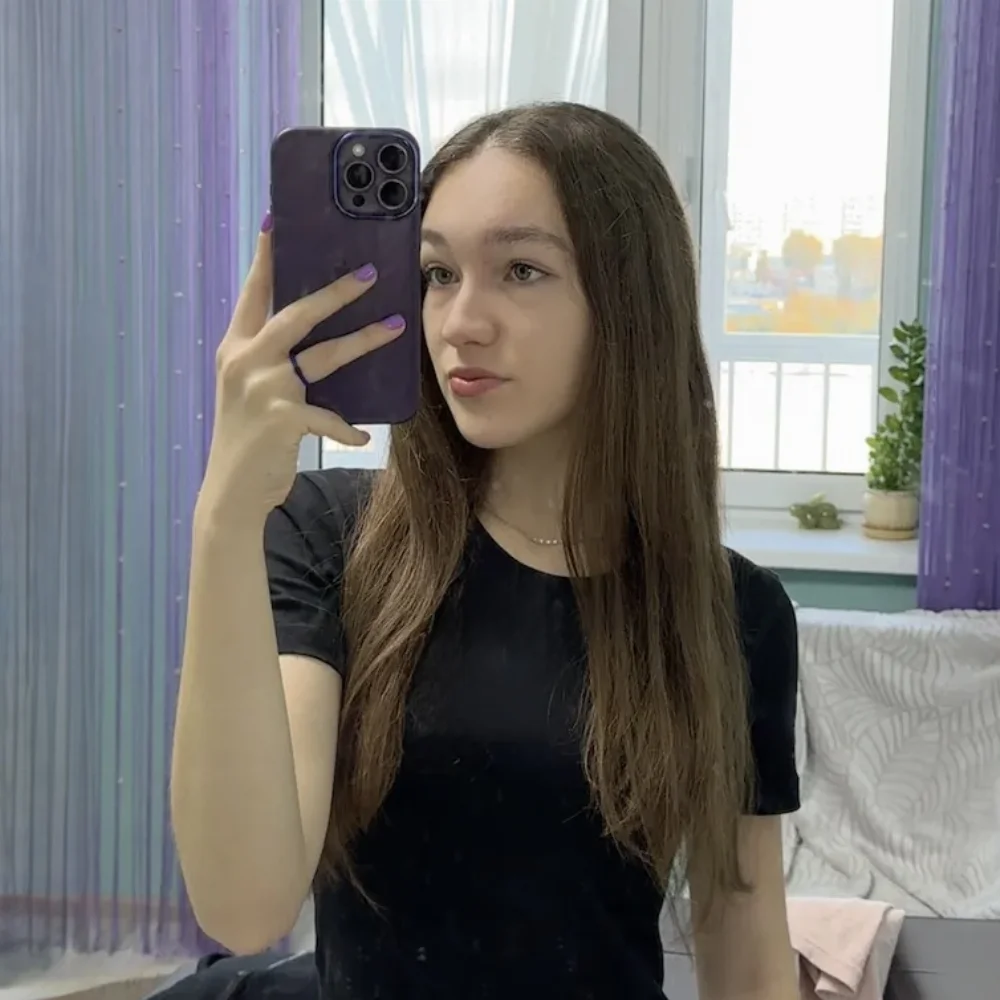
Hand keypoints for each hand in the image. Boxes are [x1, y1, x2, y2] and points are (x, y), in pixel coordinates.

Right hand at [200, 224, 403, 522]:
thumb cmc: (248, 438)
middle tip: (369, 273)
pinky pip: (328, 417)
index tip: (276, 223)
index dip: (265, 259)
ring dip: (363, 341)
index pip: (253, 293)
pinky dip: (347, 428)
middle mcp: (244, 361)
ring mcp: (262, 389)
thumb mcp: (249, 389)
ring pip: (322, 356)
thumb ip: (271, 360)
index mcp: (235, 348)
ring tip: (395, 327)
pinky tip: (361, 437)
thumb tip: (313, 335)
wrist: (231, 491)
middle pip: (296, 314)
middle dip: (335, 291)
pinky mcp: (282, 420)